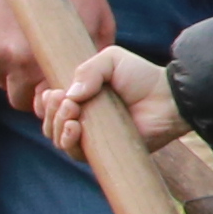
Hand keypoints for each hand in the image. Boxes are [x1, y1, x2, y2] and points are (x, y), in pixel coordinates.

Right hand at [0, 0, 111, 99]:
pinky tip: (7, 33)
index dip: (49, 100)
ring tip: (24, 46)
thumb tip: (100, 81)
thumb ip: (96, 53)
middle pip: (17, 97)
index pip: (41, 103)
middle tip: (39, 72)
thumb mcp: (98, 17)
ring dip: (11, 71)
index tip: (55, 90)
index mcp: (42, 61)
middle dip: (29, 90)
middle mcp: (10, 61)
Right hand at [32, 46, 184, 153]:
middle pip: (50, 123)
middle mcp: (84, 118)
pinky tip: (74, 127)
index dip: (45, 102)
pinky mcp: (103, 152)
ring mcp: (92, 137)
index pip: (50, 105)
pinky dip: (68, 141)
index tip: (51, 92)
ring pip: (58, 138)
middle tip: (66, 101)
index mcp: (81, 98)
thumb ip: (87, 70)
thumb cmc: (142, 77)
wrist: (168, 98)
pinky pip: (76, 154)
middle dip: (51, 112)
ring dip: (56, 125)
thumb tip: (67, 96)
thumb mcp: (111, 60)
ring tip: (72, 112)